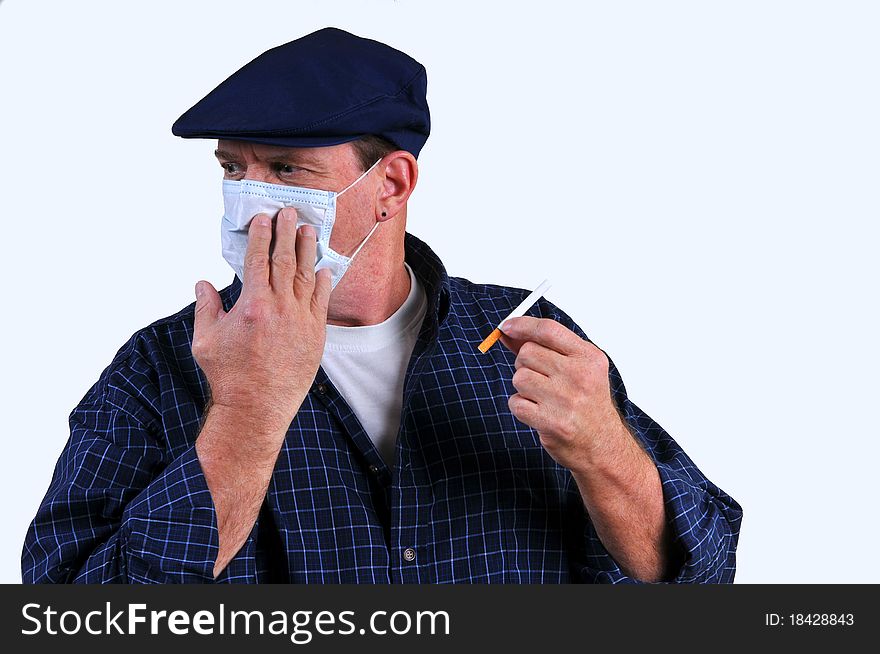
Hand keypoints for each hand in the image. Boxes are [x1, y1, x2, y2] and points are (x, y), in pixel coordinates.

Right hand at [191, 208, 331, 437]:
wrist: (257, 408)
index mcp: (252, 305)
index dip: (262, 235)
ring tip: (309, 231)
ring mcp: (302, 321)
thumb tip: (202, 283)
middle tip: (290, 212)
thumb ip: (206, 307)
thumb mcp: (205, 340)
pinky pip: (321, 301)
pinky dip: (323, 282)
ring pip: (307, 277)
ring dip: (308, 251)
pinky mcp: (316, 335)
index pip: (258, 260)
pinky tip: (324, 268)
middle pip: (285, 260)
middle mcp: (280, 308)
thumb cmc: (229, 376)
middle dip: (287, 233)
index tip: (264, 218)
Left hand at [499, 316, 630, 473]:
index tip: (507, 326)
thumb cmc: (587, 404)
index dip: (522, 325)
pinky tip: (539, 412)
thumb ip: (546, 348)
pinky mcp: (552, 422)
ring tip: (543, 398)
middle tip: (541, 379)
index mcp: (589, 357)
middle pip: (527, 353)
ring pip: (519, 377)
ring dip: (523, 388)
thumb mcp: (577, 369)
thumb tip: (509, 332)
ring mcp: (566, 400)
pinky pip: (516, 402)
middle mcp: (579, 376)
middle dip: (525, 364)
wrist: (602, 446)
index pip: (548, 330)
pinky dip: (521, 407)